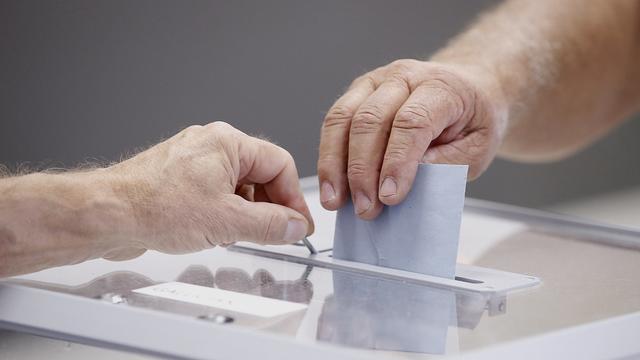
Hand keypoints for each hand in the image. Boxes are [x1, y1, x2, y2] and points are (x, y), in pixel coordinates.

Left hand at [105, 122, 313, 258]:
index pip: (280, 164)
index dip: (293, 198)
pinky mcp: (180, 178)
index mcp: (228, 142)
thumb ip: (269, 224)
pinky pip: (216, 192)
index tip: (298, 224)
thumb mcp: (226, 221)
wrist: (107, 214)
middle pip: (261, 174)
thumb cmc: (153, 206)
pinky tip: (216, 231)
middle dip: (269, 206)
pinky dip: (224, 212)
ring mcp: (194, 160)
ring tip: (238, 234)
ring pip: (238, 185)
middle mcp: (211, 145)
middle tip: (275, 233)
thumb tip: (295, 225)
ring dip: (246, 212)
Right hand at [318, 59, 506, 218]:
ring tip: (336, 201)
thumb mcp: (478, 148)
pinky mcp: (357, 94)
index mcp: (440, 86)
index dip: (397, 162)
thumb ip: (447, 164)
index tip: (390, 197)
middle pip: (370, 120)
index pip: (412, 123)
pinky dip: (328, 157)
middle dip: (363, 170)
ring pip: (343, 119)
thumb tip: (408, 182)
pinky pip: (334, 123)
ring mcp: (375, 82)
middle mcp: (403, 77)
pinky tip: (331, 185)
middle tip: (366, 208)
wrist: (468, 89)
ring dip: (335, 164)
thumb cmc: (473, 119)